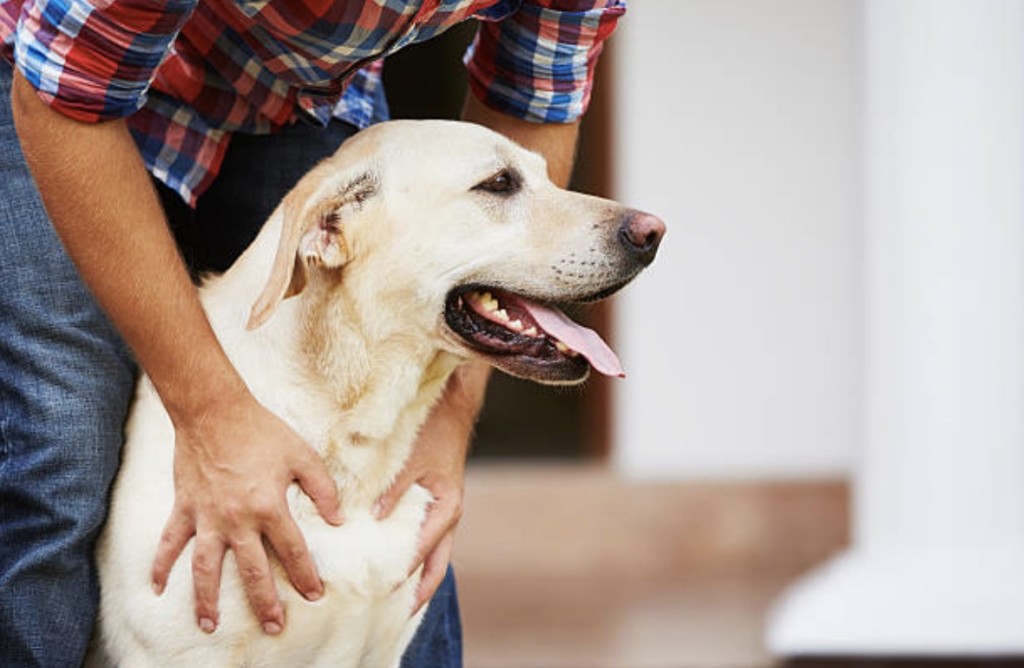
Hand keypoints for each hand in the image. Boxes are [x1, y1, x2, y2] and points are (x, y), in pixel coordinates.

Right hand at [150, 389, 342, 634]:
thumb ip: (323, 488)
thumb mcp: (302, 455)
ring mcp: (207, 517)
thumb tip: (338, 519)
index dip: (305, 576)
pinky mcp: (184, 508)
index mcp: (269, 507)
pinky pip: (169, 543)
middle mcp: (237, 519)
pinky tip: (157, 588)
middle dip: (264, 603)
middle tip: (274, 628)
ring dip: (206, 599)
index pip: (293, 551)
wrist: (214, 411)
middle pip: (252, 571)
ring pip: (205, 568)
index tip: (314, 596)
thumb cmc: (261, 432)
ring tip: (209, 625)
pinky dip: (160, 565)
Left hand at [373, 363, 488, 613]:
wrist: (451, 409)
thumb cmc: (433, 431)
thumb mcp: (411, 461)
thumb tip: (373, 517)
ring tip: (396, 597)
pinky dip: (415, 553)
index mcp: (447, 508)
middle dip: (418, 590)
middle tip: (396, 613)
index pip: (423, 551)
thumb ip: (393, 490)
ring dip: (417, 575)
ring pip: (434, 554)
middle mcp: (448, 515)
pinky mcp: (436, 504)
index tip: (381, 589)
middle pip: (436, 564)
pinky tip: (395, 559)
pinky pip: (428, 538)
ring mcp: (444, 511)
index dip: (403, 572)